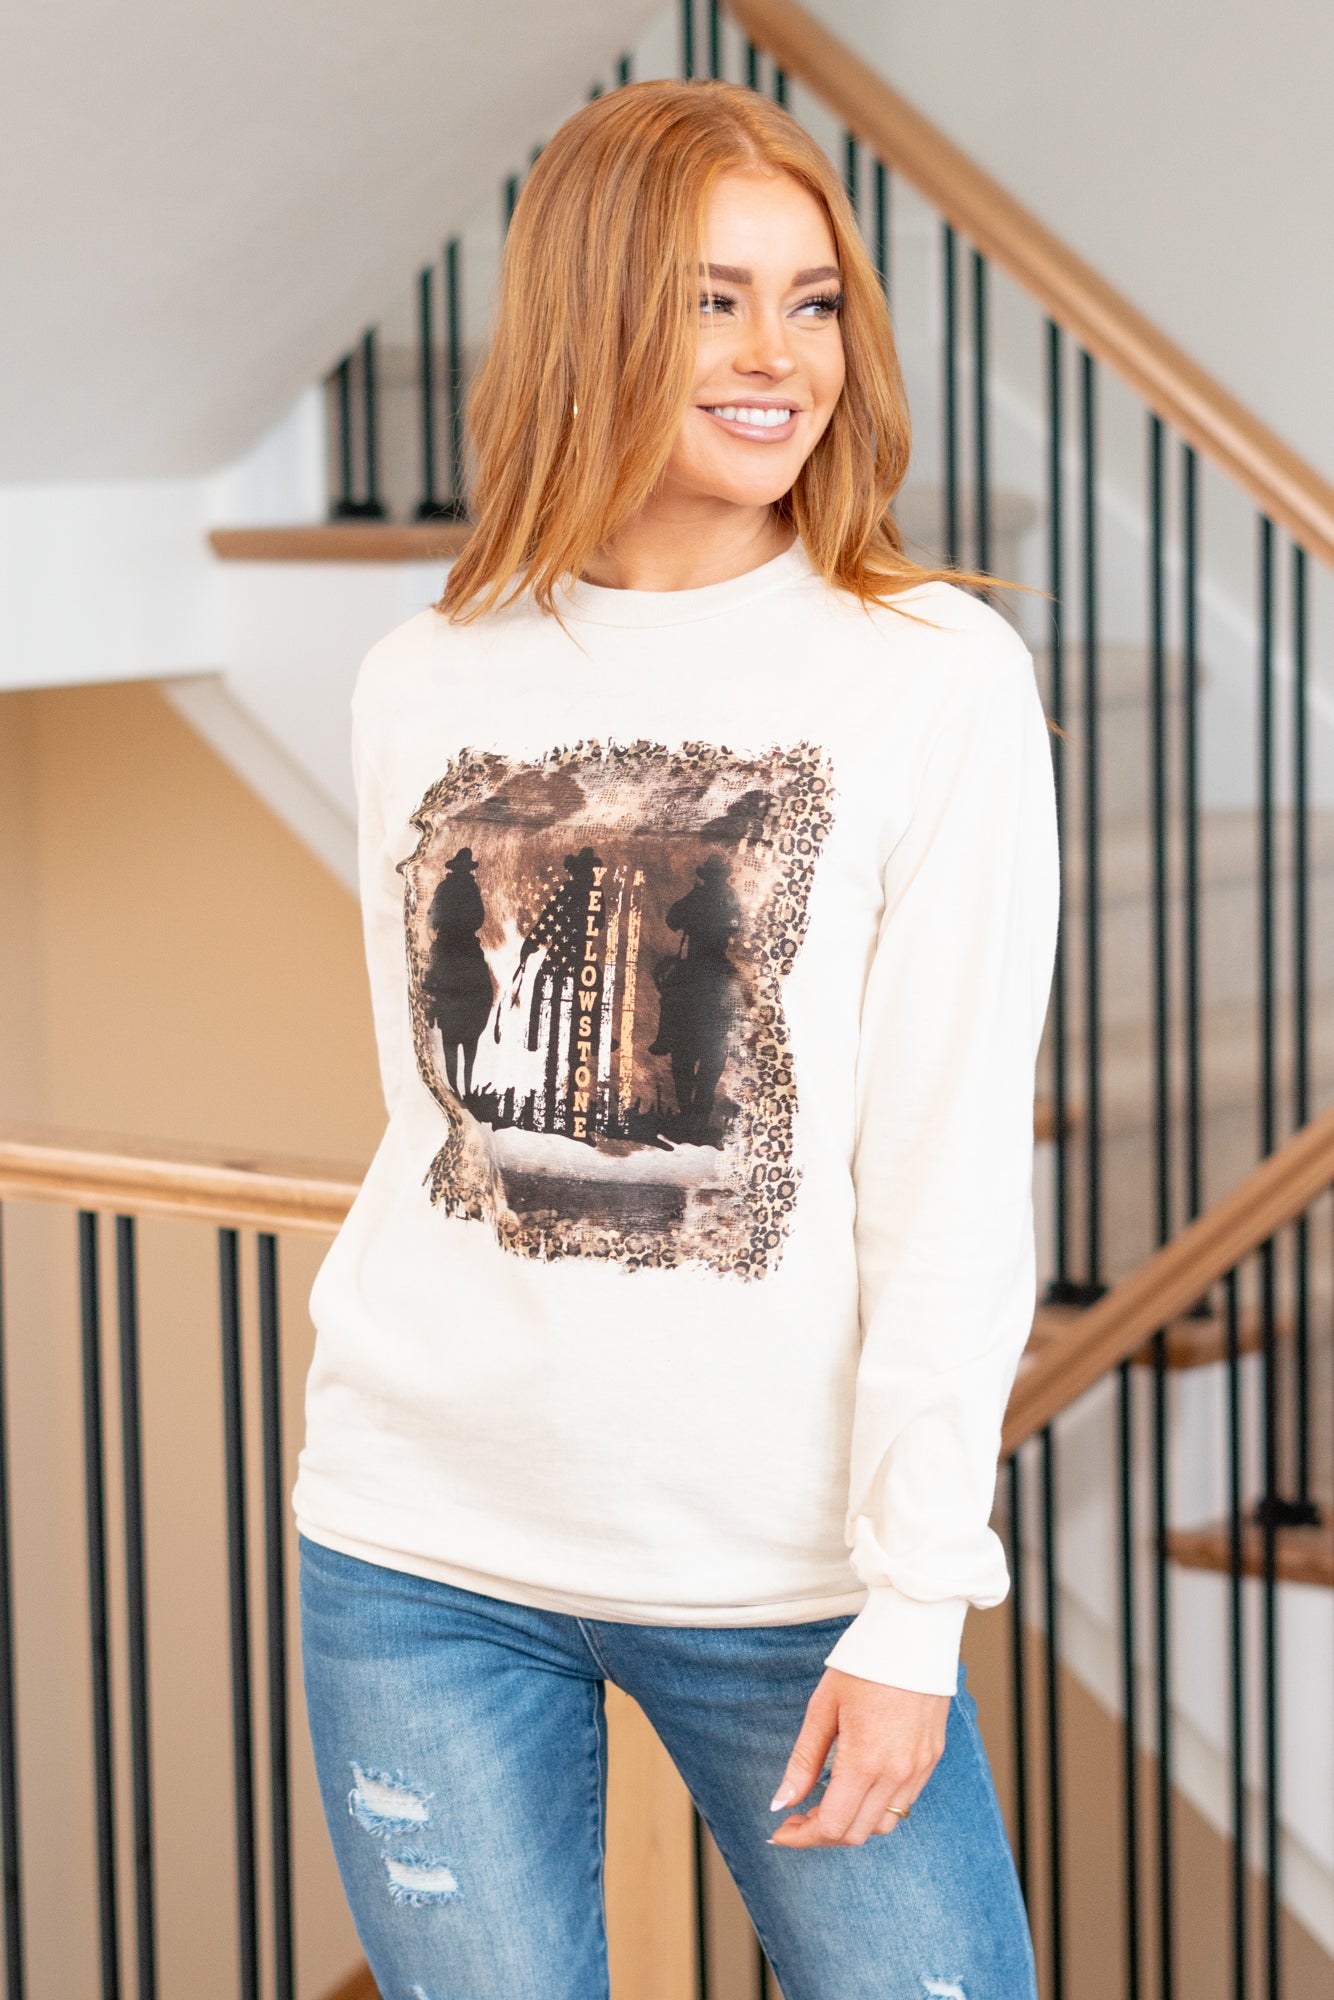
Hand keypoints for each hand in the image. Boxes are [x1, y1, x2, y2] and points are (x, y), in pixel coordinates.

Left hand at [767, 1667, 949, 1848]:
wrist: (914, 1635)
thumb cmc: (863, 1665)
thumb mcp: (823, 1708)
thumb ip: (804, 1761)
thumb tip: (782, 1802)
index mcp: (865, 1762)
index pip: (833, 1827)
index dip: (802, 1836)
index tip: (781, 1829)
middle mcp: (896, 1773)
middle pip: (857, 1834)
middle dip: (823, 1833)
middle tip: (798, 1816)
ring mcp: (918, 1768)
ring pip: (884, 1824)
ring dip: (852, 1823)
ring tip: (827, 1803)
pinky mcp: (931, 1758)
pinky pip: (904, 1802)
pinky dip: (877, 1806)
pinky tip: (858, 1786)